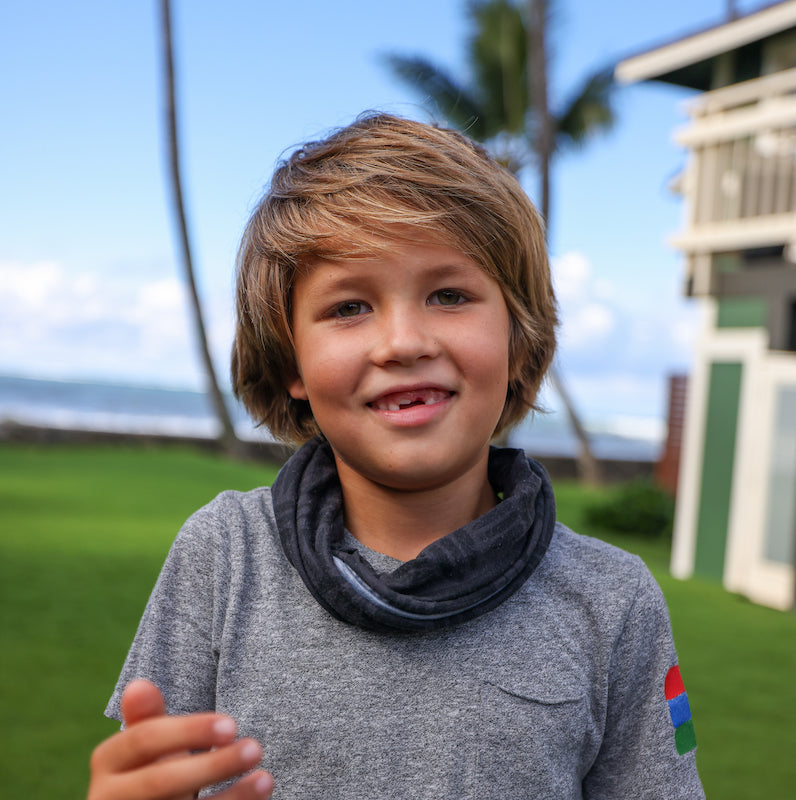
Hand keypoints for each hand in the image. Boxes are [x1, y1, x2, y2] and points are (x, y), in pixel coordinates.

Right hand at [87, 679, 272, 799]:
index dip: (189, 731)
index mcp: (107, 762)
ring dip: (231, 797)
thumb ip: (146, 719)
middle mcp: (107, 797)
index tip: (233, 725)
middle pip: (159, 782)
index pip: (144, 740)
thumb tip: (139, 685)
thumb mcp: (148, 747)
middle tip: (256, 748)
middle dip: (212, 765)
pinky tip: (259, 793)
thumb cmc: (150, 773)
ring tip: (267, 778)